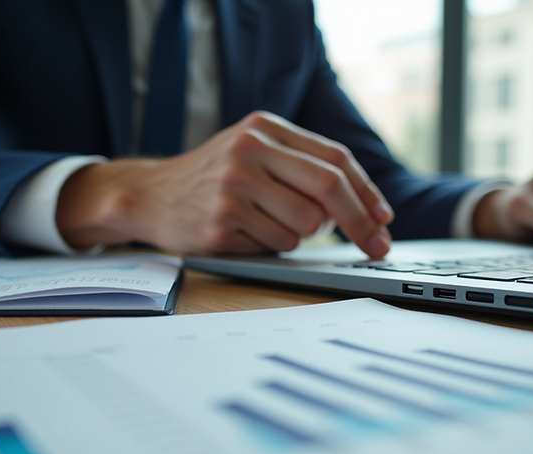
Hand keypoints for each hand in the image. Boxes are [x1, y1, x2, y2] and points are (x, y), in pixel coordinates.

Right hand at [56, 111, 393, 257]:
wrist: (149, 195)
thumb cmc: (212, 176)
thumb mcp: (253, 151)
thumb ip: (302, 165)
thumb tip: (365, 206)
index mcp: (263, 127)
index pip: (334, 159)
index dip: (367, 193)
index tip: (384, 219)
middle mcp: (248, 151)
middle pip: (329, 188)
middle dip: (360, 223)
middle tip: (376, 246)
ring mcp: (233, 187)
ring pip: (305, 225)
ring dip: (302, 236)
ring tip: (270, 224)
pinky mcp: (220, 223)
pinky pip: (275, 246)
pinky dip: (273, 247)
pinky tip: (246, 234)